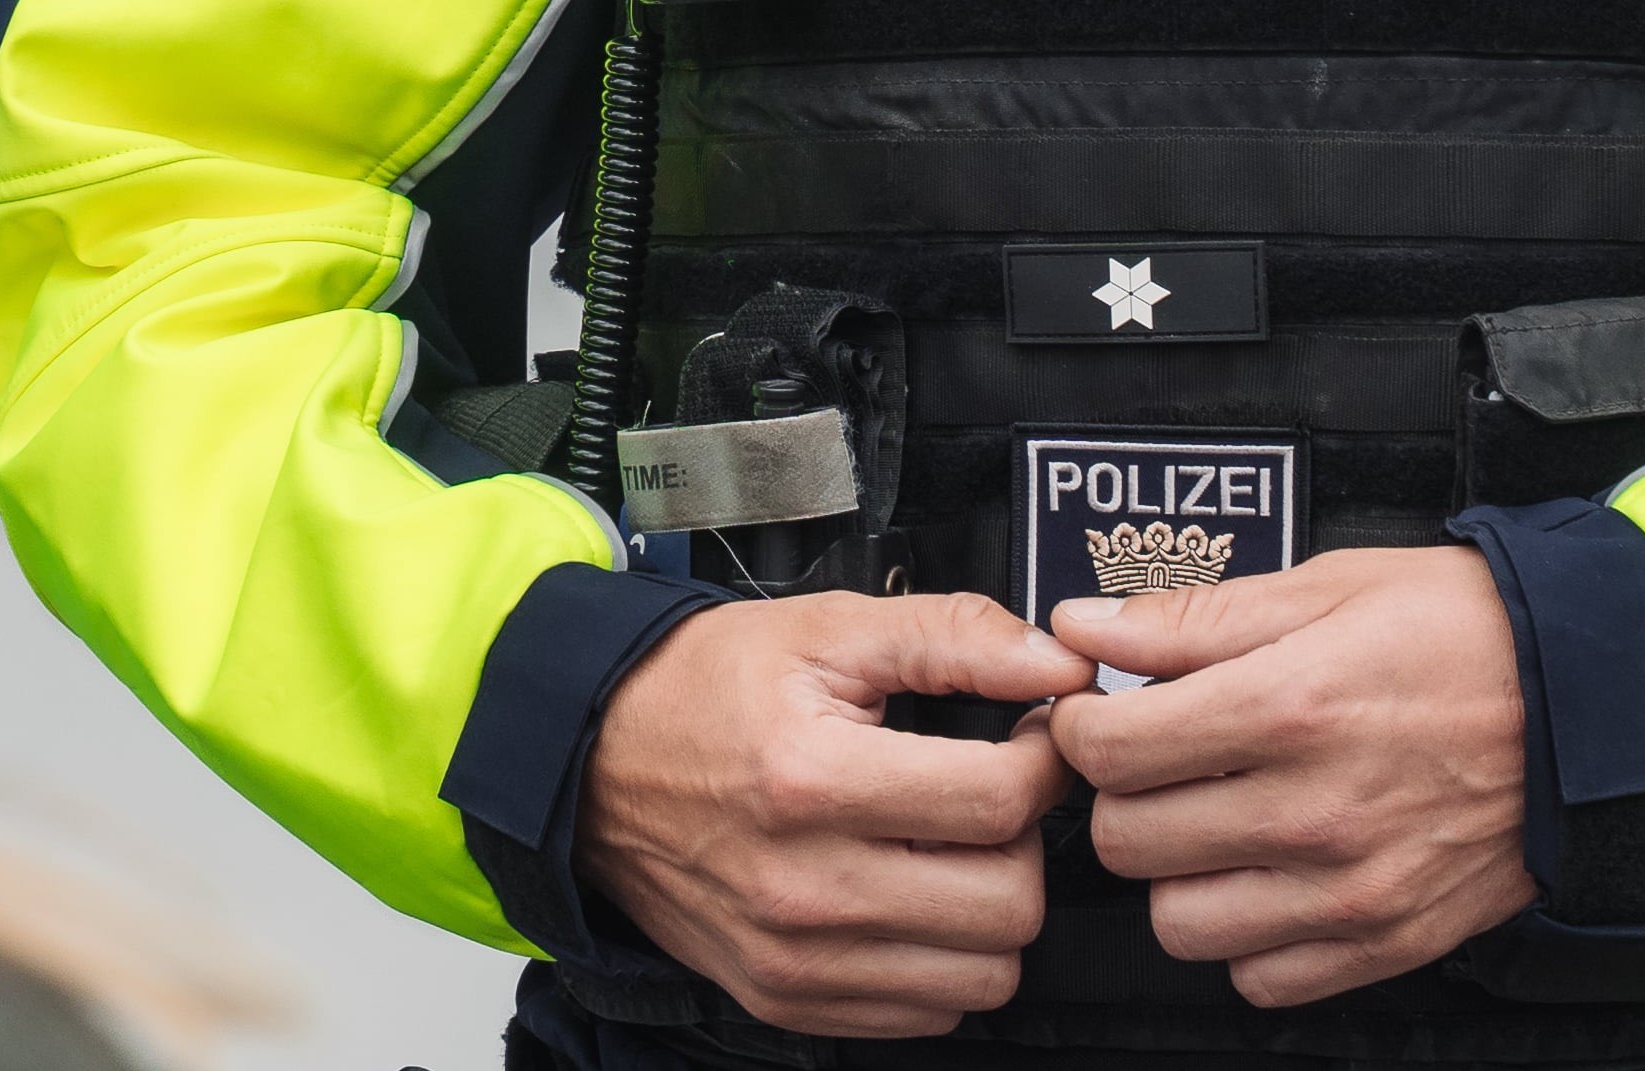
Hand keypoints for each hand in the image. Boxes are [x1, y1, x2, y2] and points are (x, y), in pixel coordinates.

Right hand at [580, 591, 1093, 1037]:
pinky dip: (941, 959)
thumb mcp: (824, 631)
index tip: (1030, 736)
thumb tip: (1057, 666)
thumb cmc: (702, 690)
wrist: (587, 765)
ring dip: (991, 909)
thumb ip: (953, 637)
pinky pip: (927, 1013)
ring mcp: (794, 960)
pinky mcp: (785, 1000)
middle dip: (1023, 840)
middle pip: (1008, 904)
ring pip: (984, 975)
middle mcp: (803, 889)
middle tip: (990, 794)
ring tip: (949, 848)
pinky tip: (909, 893)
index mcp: (811, 781)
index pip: (999, 802)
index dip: (1043, 759)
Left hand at [1049, 548, 1530, 1005]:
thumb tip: (1084, 627)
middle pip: (1129, 841)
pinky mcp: (1387, 941)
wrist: (1593, 706)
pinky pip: (1261, 978)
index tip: (1100, 714)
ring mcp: (1352, 890)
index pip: (1109, 751)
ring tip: (1215, 823)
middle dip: (1125, 796)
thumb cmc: (1467, 634)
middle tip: (1159, 764)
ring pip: (1180, 924)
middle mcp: (1315, 811)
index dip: (1082, 727)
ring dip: (1180, 875)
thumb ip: (1193, 618)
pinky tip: (1271, 875)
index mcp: (1289, 708)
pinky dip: (1250, 938)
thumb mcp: (1328, 588)